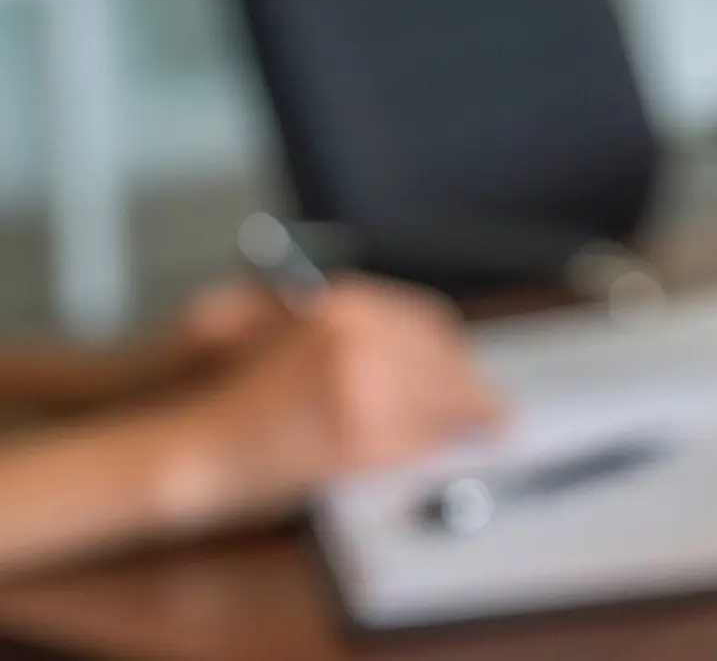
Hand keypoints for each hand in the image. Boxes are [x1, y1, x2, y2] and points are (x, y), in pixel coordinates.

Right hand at [155, 280, 500, 530]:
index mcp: (343, 305)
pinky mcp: (361, 439)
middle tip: (490, 404)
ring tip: (488, 425)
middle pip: (442, 359)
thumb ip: (349, 326)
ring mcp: (364, 388)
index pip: (424, 322)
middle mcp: (360, 338)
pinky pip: (420, 439)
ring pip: (440, 399)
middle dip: (468, 381)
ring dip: (468, 413)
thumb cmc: (226, 390)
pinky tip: (452, 448)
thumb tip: (423, 345)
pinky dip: (440, 443)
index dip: (450, 349)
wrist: (190, 446)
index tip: (466, 365)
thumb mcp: (286, 324)